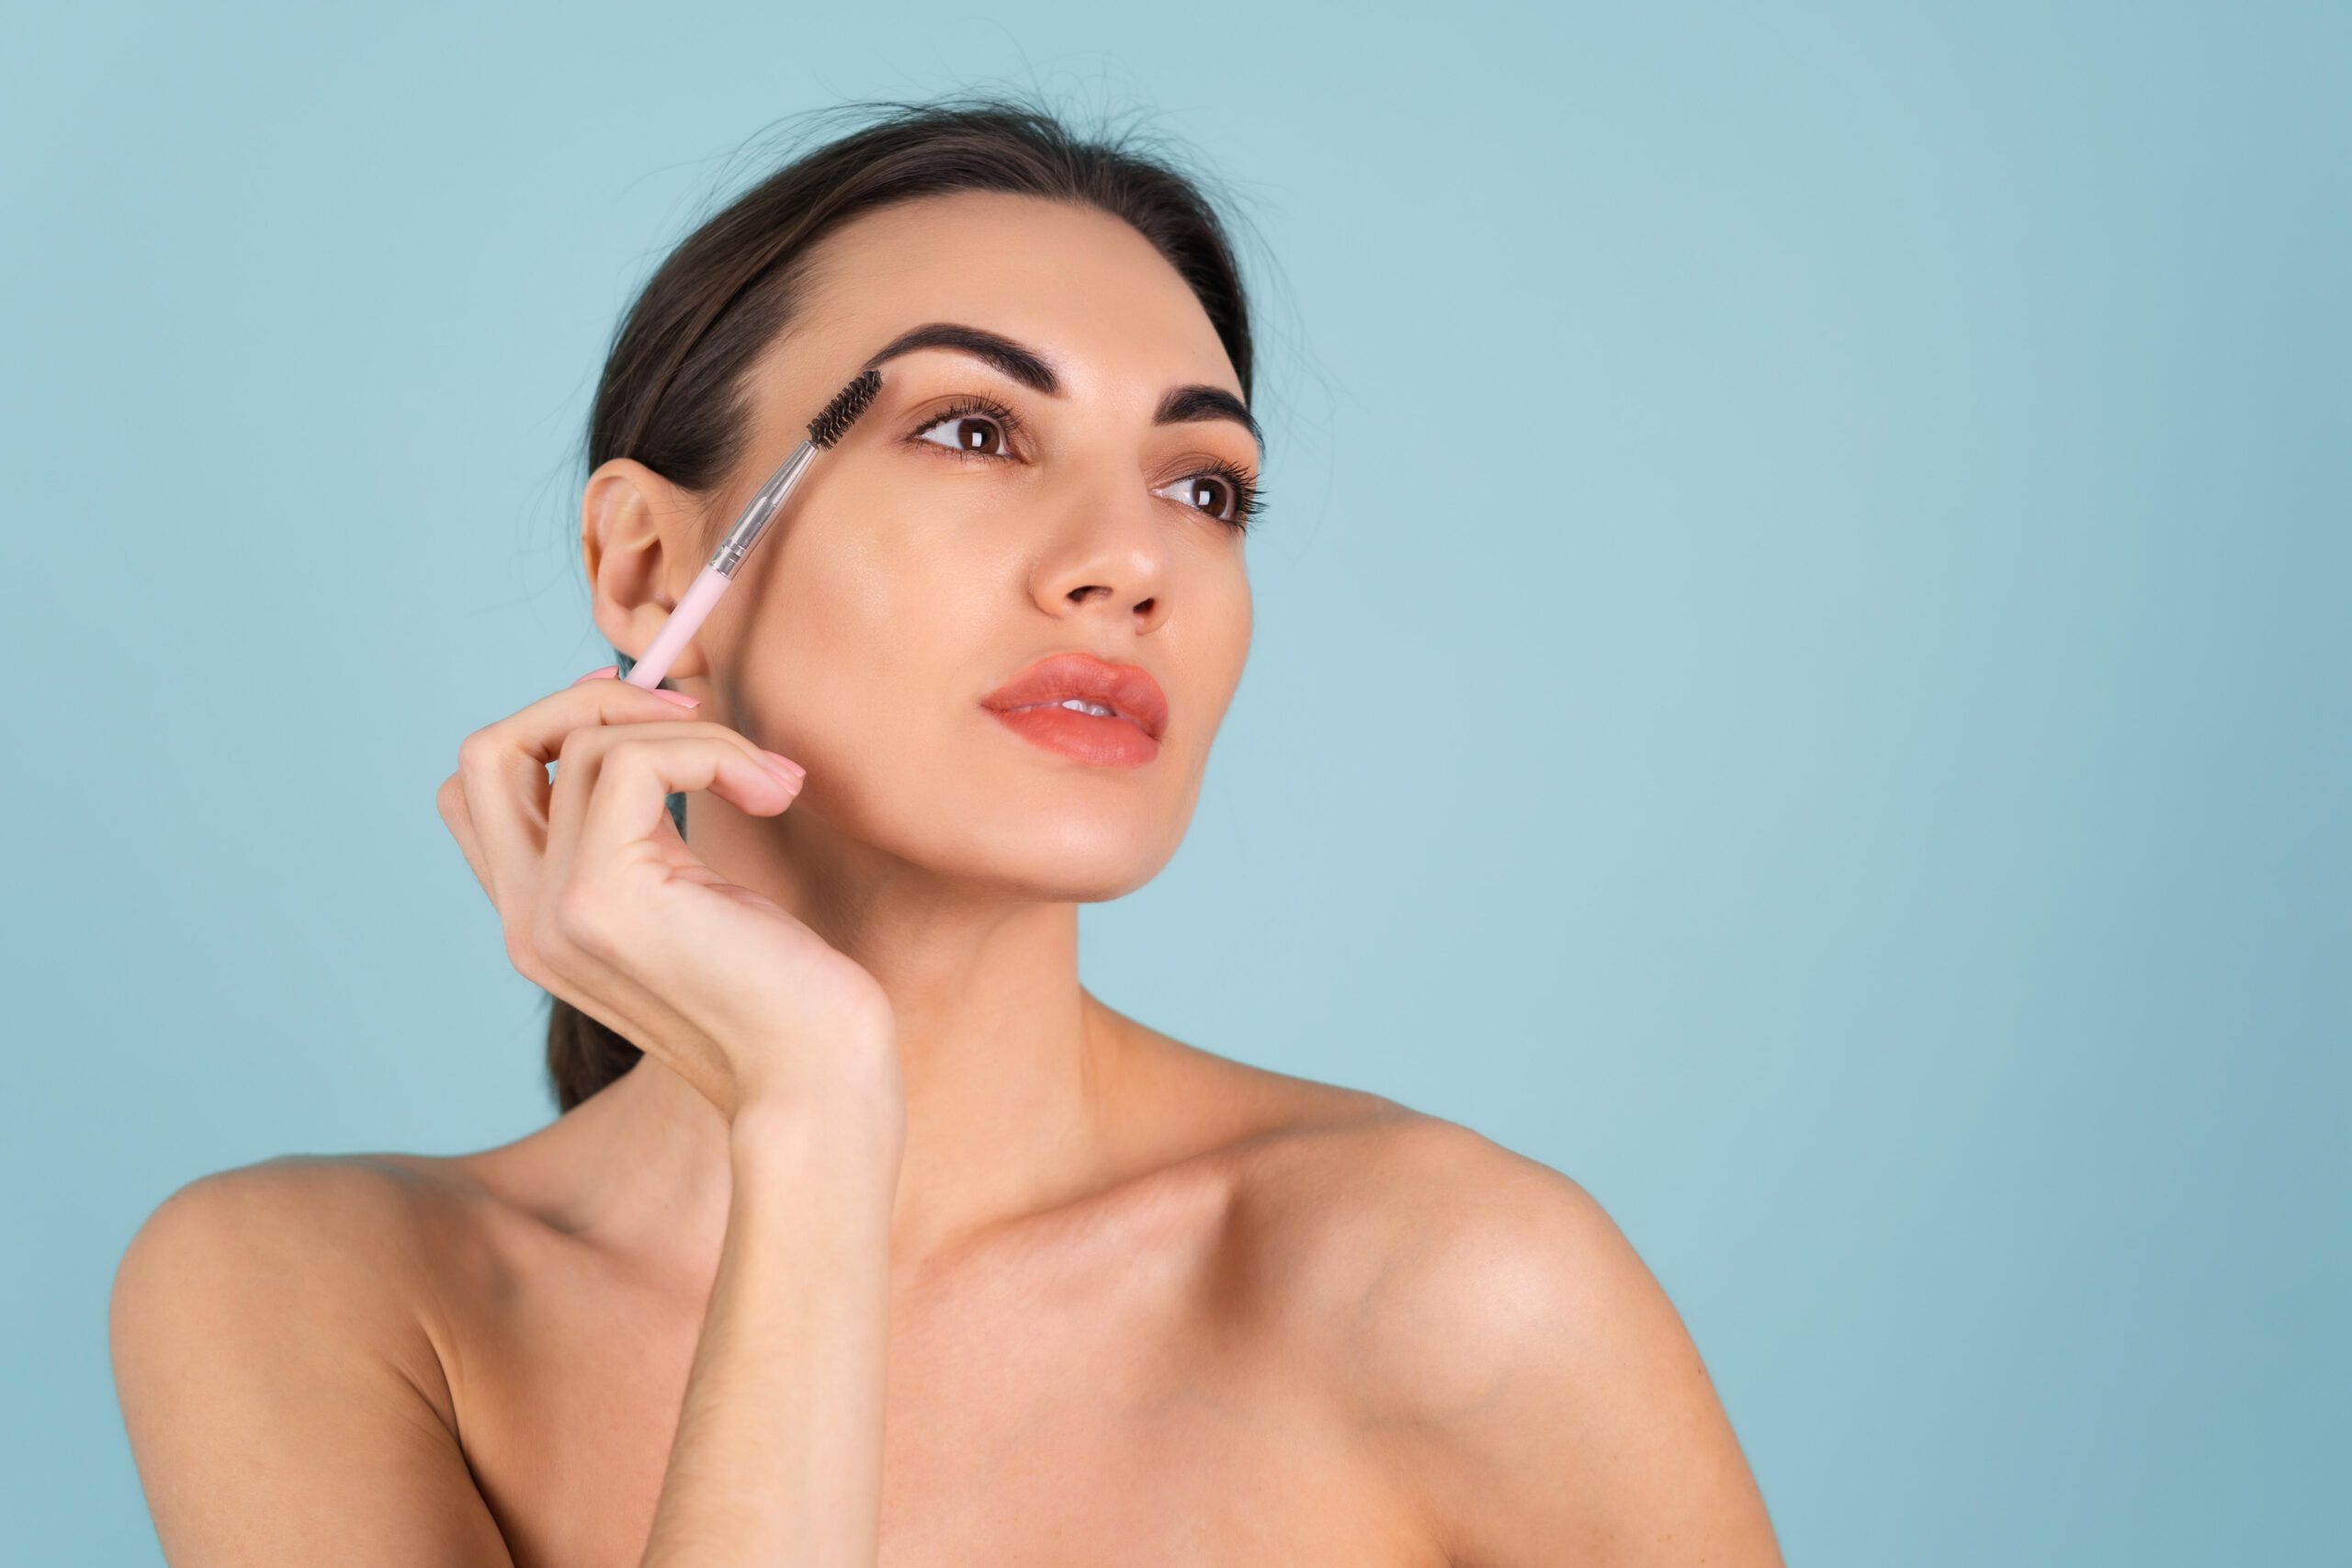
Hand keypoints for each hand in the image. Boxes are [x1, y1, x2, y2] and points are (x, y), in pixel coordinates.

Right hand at [435, 668, 897, 1121]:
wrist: (816, 1080)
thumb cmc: (784, 993)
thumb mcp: (693, 897)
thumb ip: (648, 833)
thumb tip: (651, 712)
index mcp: (538, 922)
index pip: (477, 790)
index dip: (551, 727)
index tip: (648, 714)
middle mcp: (526, 920)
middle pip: (487, 751)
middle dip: (588, 699)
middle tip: (692, 711)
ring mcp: (554, 911)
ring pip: (586, 744)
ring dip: (694, 732)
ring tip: (771, 780)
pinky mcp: (605, 895)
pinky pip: (634, 760)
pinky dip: (712, 751)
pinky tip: (772, 794)